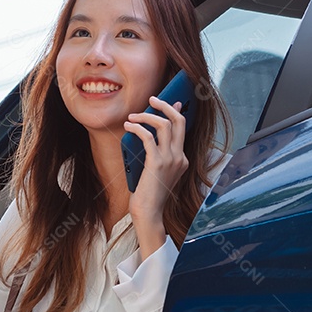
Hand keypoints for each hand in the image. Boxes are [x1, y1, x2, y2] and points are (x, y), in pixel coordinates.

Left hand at [124, 96, 189, 257]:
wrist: (149, 213)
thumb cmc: (148, 194)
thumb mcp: (156, 172)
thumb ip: (156, 154)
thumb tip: (147, 134)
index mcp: (182, 159)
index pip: (182, 128)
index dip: (175, 112)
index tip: (170, 102)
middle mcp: (180, 157)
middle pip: (178, 121)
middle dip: (166, 105)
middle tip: (153, 99)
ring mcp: (170, 160)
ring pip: (164, 125)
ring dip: (147, 116)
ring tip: (133, 116)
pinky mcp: (157, 163)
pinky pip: (148, 137)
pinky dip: (137, 128)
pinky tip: (128, 127)